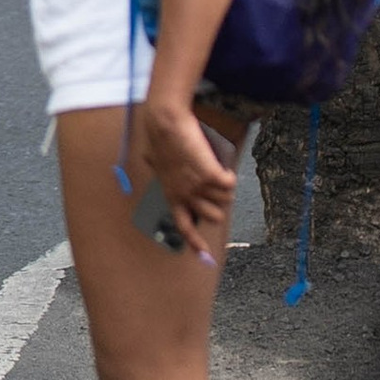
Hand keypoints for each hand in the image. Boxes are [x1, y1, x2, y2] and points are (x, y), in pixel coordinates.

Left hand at [139, 85, 235, 263]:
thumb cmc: (160, 138)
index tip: (205, 257)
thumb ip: (156, 165)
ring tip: (216, 171)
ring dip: (224, 187)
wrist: (165, 123)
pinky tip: (223, 167)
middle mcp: (185, 196)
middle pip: (213, 216)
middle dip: (218, 204)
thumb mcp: (155, 157)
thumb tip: (150, 159)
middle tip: (214, 188)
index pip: (183, 228)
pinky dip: (229, 176)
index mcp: (171, 196)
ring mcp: (198, 187)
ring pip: (224, 200)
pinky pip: (230, 184)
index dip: (195, 243)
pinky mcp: (210, 175)